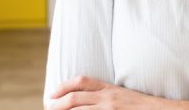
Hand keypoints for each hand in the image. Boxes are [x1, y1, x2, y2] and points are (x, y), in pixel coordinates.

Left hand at [47, 76, 166, 109]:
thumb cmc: (140, 105)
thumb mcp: (122, 94)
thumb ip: (105, 94)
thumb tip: (84, 98)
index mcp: (109, 88)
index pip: (81, 81)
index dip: (63, 86)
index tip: (52, 94)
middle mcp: (107, 98)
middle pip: (74, 97)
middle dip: (57, 104)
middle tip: (49, 108)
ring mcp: (108, 109)